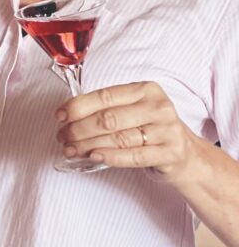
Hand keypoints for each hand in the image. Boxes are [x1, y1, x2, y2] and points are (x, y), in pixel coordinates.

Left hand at [56, 80, 196, 176]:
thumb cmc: (151, 128)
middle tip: (63, 137)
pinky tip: (94, 156)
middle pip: (108, 119)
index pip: (104, 96)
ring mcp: (166, 130)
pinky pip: (134, 156)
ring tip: (71, 149)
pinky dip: (110, 156)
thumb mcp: (135, 109)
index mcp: (146, 89)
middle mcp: (158, 106)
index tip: (60, 116)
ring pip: (118, 138)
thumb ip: (108, 108)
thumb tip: (68, 115)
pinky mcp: (170, 153)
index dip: (78, 106)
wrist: (187, 154)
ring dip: (88, 145)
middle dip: (79, 129)